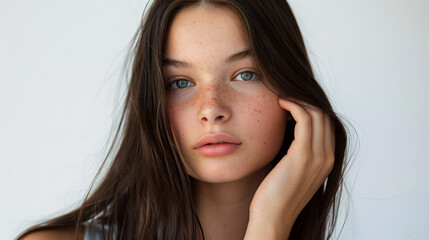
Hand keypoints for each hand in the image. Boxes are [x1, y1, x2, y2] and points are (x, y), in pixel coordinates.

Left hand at [245, 98, 334, 238]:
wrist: (272, 217)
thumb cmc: (276, 194)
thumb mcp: (292, 170)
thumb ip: (297, 152)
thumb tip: (288, 132)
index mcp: (327, 161)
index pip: (326, 124)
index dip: (310, 108)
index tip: (292, 100)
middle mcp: (327, 157)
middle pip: (324, 116)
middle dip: (305, 101)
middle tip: (286, 94)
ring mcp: (318, 157)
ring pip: (316, 114)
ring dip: (298, 100)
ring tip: (282, 96)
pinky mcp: (303, 156)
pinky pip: (304, 119)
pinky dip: (293, 106)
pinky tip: (280, 103)